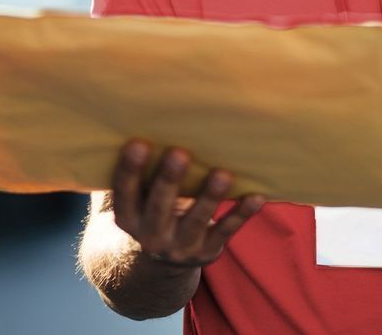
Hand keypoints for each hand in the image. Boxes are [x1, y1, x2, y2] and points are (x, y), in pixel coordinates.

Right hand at [110, 138, 264, 268]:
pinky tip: (256, 197)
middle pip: (159, 207)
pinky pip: (226, 231)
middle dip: (170, 180)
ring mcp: (180, 247)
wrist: (164, 260)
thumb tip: (155, 121)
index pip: (125, 192)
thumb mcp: (140, 198)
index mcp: (128, 217)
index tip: (138, 143)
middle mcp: (150, 235)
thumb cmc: (152, 207)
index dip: (130, 169)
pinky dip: (241, 214)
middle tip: (179, 153)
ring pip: (196, 221)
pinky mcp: (207, 251)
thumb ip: (144, 173)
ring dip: (210, 197)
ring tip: (223, 174)